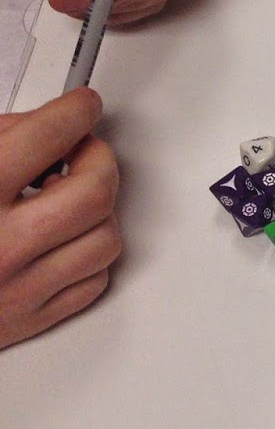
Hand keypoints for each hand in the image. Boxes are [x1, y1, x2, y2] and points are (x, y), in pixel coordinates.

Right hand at [0, 88, 121, 350]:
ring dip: (97, 211)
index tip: (81, 107)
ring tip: (69, 198)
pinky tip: (63, 241)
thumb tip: (42, 124)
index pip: (45, 137)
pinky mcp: (28, 321)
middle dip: (99, 159)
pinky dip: (87, 256)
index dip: (74, 112)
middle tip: (83, 150)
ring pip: (104, 239)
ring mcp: (16, 289)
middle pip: (94, 191)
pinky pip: (92, 282)